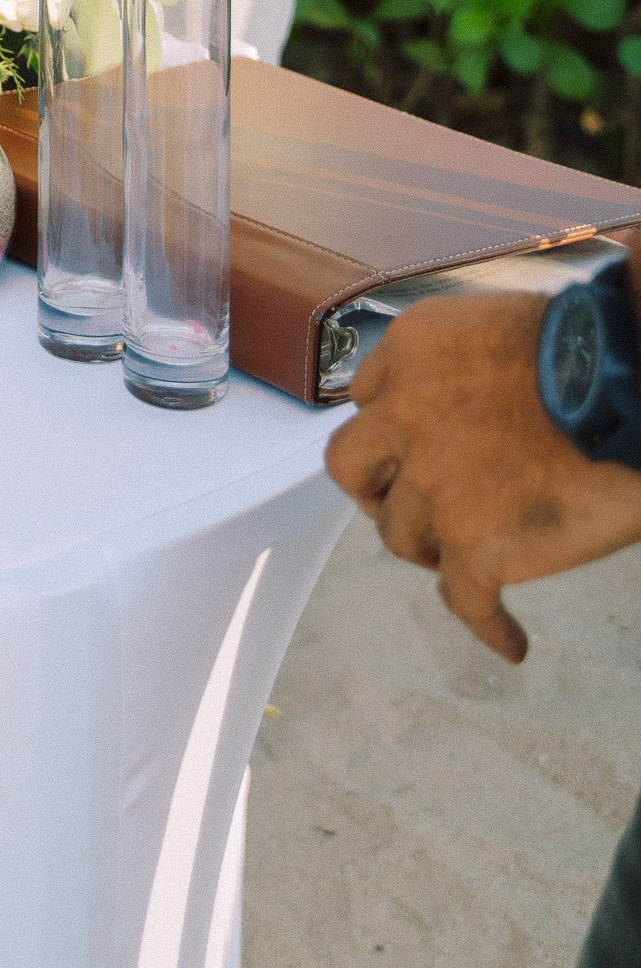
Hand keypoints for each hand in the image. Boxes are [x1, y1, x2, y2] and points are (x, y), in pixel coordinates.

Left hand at [325, 282, 640, 662]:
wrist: (633, 384)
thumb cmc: (585, 351)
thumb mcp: (489, 325)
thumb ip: (450, 366)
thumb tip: (452, 410)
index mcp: (409, 351)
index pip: (365, 400)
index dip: (388, 432)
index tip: (405, 452)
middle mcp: (405, 413)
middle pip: (354, 469)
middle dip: (379, 492)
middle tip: (410, 507)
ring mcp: (435, 483)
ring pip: (402, 537)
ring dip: (433, 550)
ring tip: (473, 559)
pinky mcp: (473, 543)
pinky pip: (466, 601)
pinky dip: (489, 626)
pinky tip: (509, 641)